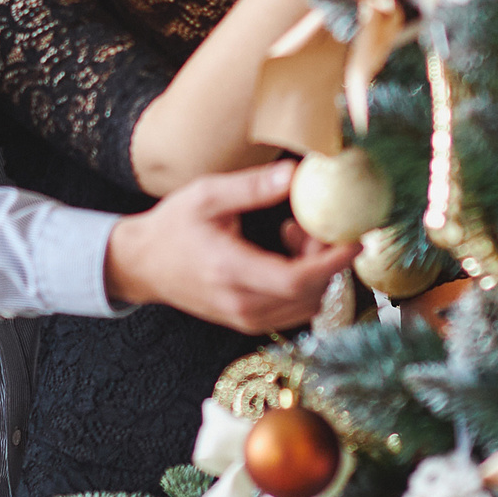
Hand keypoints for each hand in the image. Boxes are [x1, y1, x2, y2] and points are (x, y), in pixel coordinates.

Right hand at [104, 160, 357, 332]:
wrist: (142, 265)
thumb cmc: (172, 226)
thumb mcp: (207, 196)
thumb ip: (252, 187)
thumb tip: (295, 174)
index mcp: (230, 271)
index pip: (296, 280)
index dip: (333, 263)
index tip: (355, 239)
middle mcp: (241, 304)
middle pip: (309, 294)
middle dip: (327, 259)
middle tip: (319, 223)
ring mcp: (244, 319)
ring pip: (305, 305)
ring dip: (316, 271)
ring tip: (295, 232)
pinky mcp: (247, 322)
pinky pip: (292, 309)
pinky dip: (302, 283)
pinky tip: (284, 250)